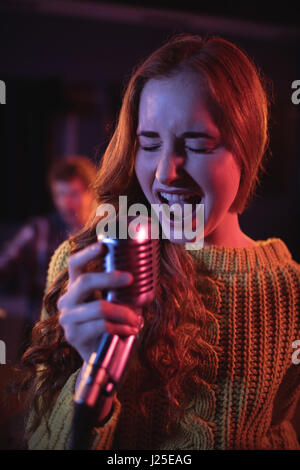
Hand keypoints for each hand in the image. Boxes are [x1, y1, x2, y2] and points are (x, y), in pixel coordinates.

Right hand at [57, 242, 142, 362]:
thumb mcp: (115, 301)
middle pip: (85, 282)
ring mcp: (67, 318)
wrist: (101, 354)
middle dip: (110, 278)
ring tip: (137, 318)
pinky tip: (131, 329)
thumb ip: (122, 288)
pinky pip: (102, 326)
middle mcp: (67, 300)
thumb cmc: (111, 321)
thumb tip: (146, 272)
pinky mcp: (73, 335)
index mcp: (75, 286)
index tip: (104, 246)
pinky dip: (122, 327)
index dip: (87, 253)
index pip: (75, 264)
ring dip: (123, 311)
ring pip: (98, 307)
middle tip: (131, 278)